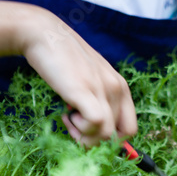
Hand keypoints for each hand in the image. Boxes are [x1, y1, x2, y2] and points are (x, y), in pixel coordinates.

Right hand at [19, 5, 137, 146]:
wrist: (45, 35)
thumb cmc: (64, 60)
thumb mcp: (90, 80)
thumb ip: (98, 99)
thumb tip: (97, 128)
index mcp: (121, 87)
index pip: (130, 129)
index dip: (111, 139)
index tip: (91, 131)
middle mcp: (117, 88)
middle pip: (118, 136)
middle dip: (95, 140)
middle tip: (76, 126)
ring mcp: (103, 89)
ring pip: (106, 135)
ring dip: (84, 135)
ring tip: (69, 118)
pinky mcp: (86, 90)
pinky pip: (96, 124)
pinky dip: (80, 128)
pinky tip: (66, 114)